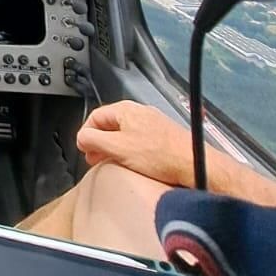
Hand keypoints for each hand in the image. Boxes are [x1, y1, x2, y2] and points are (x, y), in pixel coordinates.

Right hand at [76, 101, 193, 187]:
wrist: (194, 165)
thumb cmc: (160, 156)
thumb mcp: (118, 148)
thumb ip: (94, 140)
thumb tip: (81, 138)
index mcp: (125, 110)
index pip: (95, 117)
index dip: (86, 135)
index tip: (84, 150)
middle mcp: (139, 113)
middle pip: (109, 125)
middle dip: (99, 143)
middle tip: (95, 159)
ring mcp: (153, 124)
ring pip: (124, 134)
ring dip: (114, 148)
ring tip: (112, 163)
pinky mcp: (163, 136)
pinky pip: (139, 141)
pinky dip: (130, 151)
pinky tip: (132, 164)